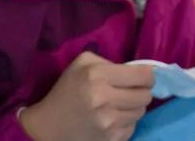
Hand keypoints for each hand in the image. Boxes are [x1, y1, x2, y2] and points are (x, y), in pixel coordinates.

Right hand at [20, 52, 153, 140]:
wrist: (47, 126)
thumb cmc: (67, 90)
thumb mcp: (82, 64)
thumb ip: (110, 61)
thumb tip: (140, 69)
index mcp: (98, 75)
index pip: (143, 76)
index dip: (148, 76)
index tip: (143, 78)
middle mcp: (104, 98)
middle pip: (146, 95)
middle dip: (142, 92)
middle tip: (130, 92)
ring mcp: (108, 122)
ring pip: (141, 112)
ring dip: (133, 108)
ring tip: (118, 105)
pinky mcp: (109, 139)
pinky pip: (132, 127)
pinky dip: (126, 123)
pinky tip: (111, 119)